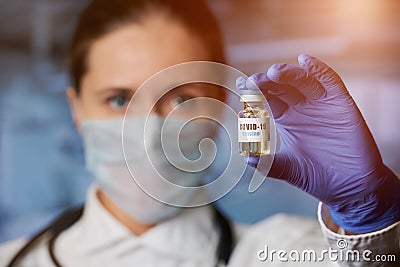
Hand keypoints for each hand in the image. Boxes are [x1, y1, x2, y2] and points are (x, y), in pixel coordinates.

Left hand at [244, 54, 399, 232]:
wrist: (350, 187)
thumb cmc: (317, 176)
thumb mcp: (288, 169)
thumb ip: (268, 164)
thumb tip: (246, 158)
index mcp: (286, 118)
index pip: (266, 99)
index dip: (254, 92)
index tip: (240, 86)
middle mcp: (301, 107)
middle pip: (281, 87)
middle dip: (266, 82)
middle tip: (253, 82)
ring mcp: (320, 103)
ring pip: (302, 80)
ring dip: (288, 74)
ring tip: (273, 73)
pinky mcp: (340, 103)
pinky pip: (330, 82)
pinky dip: (319, 70)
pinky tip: (305, 61)